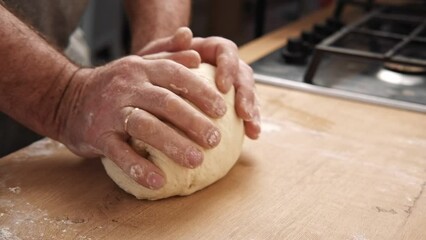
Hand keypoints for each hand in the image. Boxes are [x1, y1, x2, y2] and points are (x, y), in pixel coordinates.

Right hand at [56, 55, 226, 188]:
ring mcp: (110, 112)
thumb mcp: (139, 64)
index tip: (222, 110)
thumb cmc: (114, 85)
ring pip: (144, 126)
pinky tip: (159, 181)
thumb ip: (167, 54)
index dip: (200, 91)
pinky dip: (139, 168)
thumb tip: (196, 48)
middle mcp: (126, 87)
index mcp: (140, 69)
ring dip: (172, 144)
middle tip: (215, 140)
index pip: (175, 75)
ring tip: (196, 160)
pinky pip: (119, 153)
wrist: (67, 98)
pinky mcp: (97, 136)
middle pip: (164, 102)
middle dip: (192, 121)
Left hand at [137, 27, 260, 138]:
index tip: (222, 86)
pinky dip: (250, 123)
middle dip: (247, 94)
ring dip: (253, 111)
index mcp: (211, 49)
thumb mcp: (158, 54)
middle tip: (243, 113)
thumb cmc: (156, 65)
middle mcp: (226, 65)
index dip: (229, 67)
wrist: (156, 80)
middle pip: (244, 74)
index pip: (227, 51)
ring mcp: (231, 85)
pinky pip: (245, 111)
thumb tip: (185, 34)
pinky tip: (251, 137)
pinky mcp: (232, 102)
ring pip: (249, 93)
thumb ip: (171, 45)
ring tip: (252, 129)